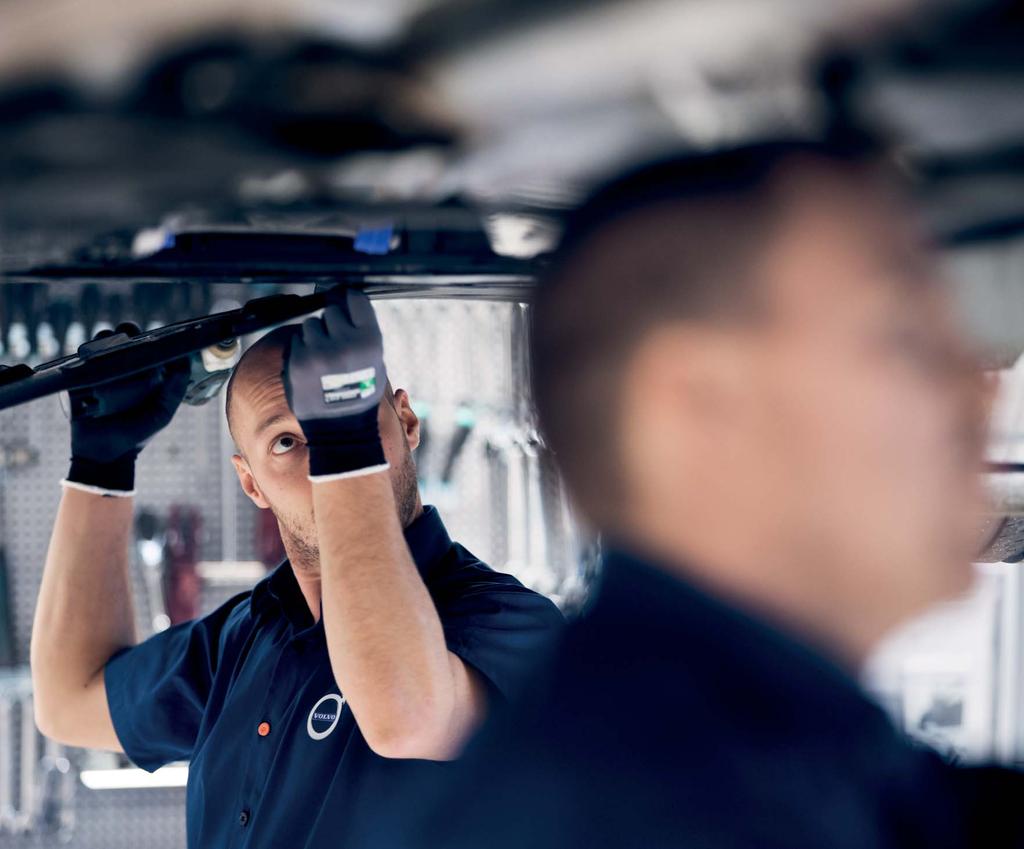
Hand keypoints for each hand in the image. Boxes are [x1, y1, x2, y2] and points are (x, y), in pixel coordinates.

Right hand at [66, 323, 189, 494]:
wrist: (106, 453)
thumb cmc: (138, 433)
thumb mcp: (162, 413)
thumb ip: (174, 390)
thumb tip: (184, 362)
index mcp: (144, 373)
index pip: (147, 346)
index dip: (151, 337)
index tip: (156, 334)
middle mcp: (122, 369)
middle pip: (122, 340)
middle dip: (127, 331)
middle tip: (130, 333)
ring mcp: (100, 372)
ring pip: (101, 345)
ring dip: (106, 338)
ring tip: (113, 343)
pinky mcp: (80, 379)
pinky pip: (81, 360)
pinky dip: (87, 353)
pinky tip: (95, 355)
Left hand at [283, 290, 388, 479]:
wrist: (342, 426)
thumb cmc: (361, 392)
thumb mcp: (374, 360)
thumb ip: (361, 332)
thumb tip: (342, 300)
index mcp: (369, 339)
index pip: (354, 298)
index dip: (349, 302)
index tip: (346, 306)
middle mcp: (344, 342)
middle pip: (331, 311)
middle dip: (333, 325)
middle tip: (338, 346)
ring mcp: (318, 352)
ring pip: (311, 325)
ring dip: (316, 337)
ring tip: (325, 360)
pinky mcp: (297, 362)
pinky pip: (297, 342)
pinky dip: (302, 351)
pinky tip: (313, 369)